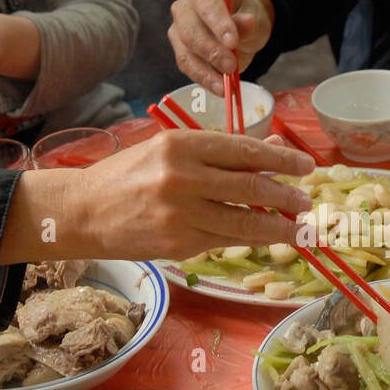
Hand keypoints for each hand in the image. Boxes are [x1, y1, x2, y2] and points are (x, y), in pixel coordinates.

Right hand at [0, 131, 316, 263]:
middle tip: (307, 201)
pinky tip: (266, 237)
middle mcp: (182, 177)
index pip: (244, 150)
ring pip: (245, 221)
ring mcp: (181, 214)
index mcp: (181, 144)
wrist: (83, 212)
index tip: (305, 166)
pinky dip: (250, 239)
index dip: (281, 160)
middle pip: (251, 186)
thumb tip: (274, 149)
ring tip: (299, 227)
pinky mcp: (178, 244)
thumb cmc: (130, 176)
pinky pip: (225, 240)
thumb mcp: (171, 150)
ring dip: (279, 226)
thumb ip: (221, 152)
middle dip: (287, 196)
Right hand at [168, 0, 272, 96]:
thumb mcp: (252, 13)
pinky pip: (188, 68)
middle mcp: (183, 9)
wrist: (237, 26)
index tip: (233, 42)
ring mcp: (178, 31)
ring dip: (206, 72)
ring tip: (226, 86)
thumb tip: (248, 23)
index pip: (206, 5)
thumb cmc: (243, 14)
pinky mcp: (180, 52)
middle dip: (211, 52)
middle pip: (190, 32)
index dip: (218, 24)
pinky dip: (204, 80)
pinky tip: (219, 89)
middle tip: (232, 67)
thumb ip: (248, 20)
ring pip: (186, 54)